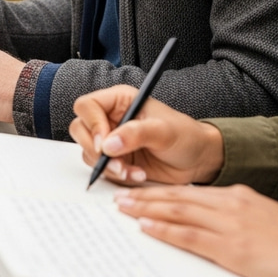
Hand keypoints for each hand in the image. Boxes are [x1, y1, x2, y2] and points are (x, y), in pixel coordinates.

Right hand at [69, 85, 223, 184]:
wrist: (197, 159)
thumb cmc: (184, 135)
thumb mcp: (163, 131)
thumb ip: (135, 134)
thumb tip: (109, 144)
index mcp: (120, 100)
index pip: (88, 105)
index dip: (92, 124)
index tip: (106, 144)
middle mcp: (111, 118)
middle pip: (81, 129)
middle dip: (96, 150)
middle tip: (117, 163)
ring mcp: (111, 140)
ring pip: (88, 151)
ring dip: (107, 166)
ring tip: (132, 171)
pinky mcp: (115, 159)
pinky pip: (101, 169)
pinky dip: (115, 176)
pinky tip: (137, 175)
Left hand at [115, 184, 277, 276]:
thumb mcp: (262, 219)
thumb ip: (235, 216)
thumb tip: (208, 222)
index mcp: (236, 195)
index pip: (189, 191)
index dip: (161, 191)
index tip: (141, 191)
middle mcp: (229, 203)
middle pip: (177, 196)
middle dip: (146, 196)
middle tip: (120, 195)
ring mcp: (230, 224)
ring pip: (178, 211)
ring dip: (147, 209)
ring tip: (124, 207)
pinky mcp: (232, 247)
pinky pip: (191, 235)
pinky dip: (165, 229)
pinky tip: (147, 227)